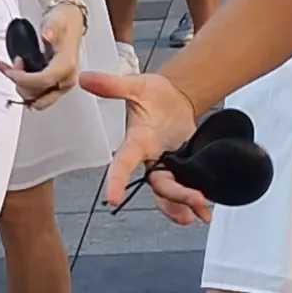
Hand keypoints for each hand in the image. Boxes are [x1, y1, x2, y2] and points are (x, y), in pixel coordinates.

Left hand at [0, 0, 88, 109]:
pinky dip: (22, 86)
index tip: (11, 70)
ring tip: (13, 66)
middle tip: (13, 66)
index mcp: (68, 66)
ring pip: (36, 98)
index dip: (24, 79)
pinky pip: (35, 94)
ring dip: (20, 86)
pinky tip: (12, 72)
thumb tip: (47, 34)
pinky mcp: (54, 86)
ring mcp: (61, 85)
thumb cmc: (62, 22)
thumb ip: (51, 28)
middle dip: (22, 85)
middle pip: (40, 97)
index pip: (45, 81)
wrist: (69, 22)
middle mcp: (66, 79)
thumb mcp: (56, 20)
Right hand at [86, 68, 208, 220]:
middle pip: (157, 184)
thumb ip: (113, 86)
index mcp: (137, 141)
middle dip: (175, 195)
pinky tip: (207, 214)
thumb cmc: (153, 94)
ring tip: (202, 213)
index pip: (122, 163)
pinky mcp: (182, 167)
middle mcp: (150, 158)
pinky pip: (184, 188)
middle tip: (195, 199)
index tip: (113, 199)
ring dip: (183, 205)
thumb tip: (84, 78)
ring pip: (170, 193)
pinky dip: (196, 204)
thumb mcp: (137, 85)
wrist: (175, 98)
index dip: (116, 181)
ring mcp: (166, 165)